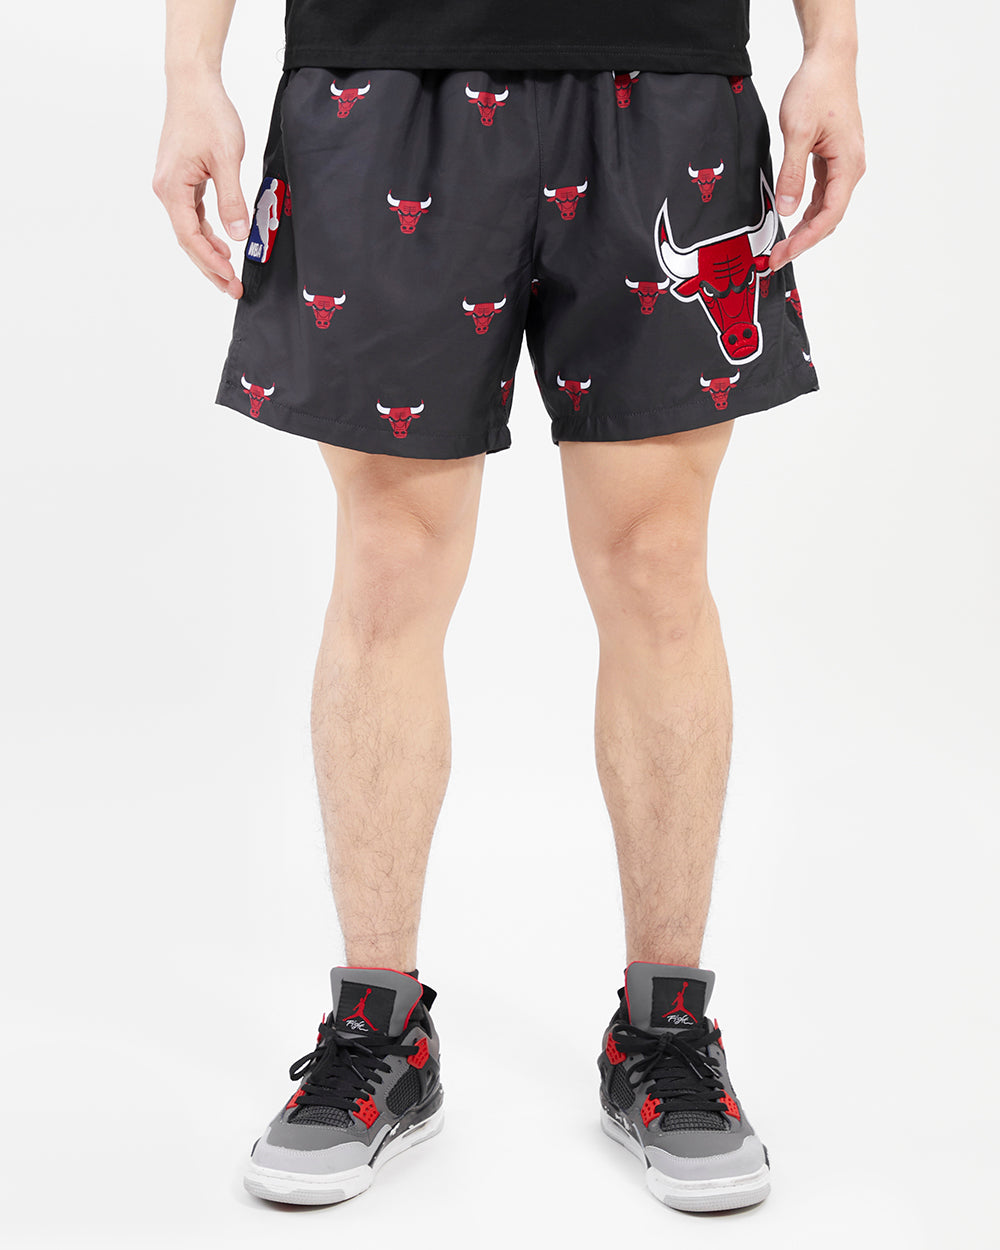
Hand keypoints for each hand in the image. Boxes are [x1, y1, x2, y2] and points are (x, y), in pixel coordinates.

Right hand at [152, 74, 247, 297]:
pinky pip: (192, 215)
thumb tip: (237, 235)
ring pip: (190, 230)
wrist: (193, 83)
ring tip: (230, 275)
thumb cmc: (208, 114)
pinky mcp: (181, 179)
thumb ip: (232, 199)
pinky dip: (207, 233)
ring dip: (209, 253)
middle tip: (233, 290)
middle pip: (188, 240)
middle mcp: (166, 189)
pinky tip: (222, 244)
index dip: (211, 262)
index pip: (190, 237)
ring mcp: (172, 185)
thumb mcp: (227, 159)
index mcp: (172, 188)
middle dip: (210, 267)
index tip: (231, 279)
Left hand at [769, 47, 865, 271]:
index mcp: (848, 164)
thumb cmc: (817, 88)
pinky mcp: (834, 160)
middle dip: (803, 241)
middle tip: (775, 258)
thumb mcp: (798, 132)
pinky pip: (823, 194)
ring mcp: (844, 165)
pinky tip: (792, 220)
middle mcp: (851, 168)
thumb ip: (792, 173)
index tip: (784, 255)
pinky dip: (807, 211)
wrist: (829, 61)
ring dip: (805, 229)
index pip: (829, 216)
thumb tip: (787, 209)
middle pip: (829, 218)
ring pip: (826, 208)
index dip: (806, 240)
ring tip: (781, 246)